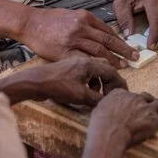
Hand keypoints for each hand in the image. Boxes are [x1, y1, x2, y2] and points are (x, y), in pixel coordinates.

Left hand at [12, 53, 127, 107]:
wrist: (33, 80)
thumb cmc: (56, 86)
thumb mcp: (79, 95)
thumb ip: (96, 97)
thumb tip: (108, 101)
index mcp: (89, 63)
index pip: (111, 70)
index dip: (119, 82)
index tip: (123, 90)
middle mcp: (85, 57)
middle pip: (106, 63)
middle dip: (114, 75)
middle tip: (119, 86)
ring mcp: (76, 58)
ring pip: (97, 63)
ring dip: (102, 76)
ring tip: (102, 90)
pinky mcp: (69, 61)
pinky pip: (88, 64)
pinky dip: (93, 73)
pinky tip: (90, 84)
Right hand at [17, 5, 137, 68]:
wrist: (30, 23)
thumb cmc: (50, 20)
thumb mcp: (72, 15)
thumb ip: (87, 24)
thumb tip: (103, 36)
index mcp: (85, 17)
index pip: (108, 30)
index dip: (121, 40)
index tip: (129, 48)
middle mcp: (82, 27)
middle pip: (108, 40)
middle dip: (124, 50)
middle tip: (135, 57)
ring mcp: (73, 39)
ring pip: (99, 50)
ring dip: (113, 59)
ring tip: (123, 66)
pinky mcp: (64, 51)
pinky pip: (83, 59)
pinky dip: (95, 65)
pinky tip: (102, 70)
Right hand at [90, 89, 157, 145]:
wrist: (108, 132)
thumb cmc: (100, 125)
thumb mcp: (97, 109)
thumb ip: (106, 106)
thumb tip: (106, 109)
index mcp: (121, 94)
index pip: (131, 94)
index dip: (135, 100)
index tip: (135, 105)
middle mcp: (135, 98)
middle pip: (148, 97)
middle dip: (151, 102)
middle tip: (154, 107)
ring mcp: (146, 109)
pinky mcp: (155, 120)